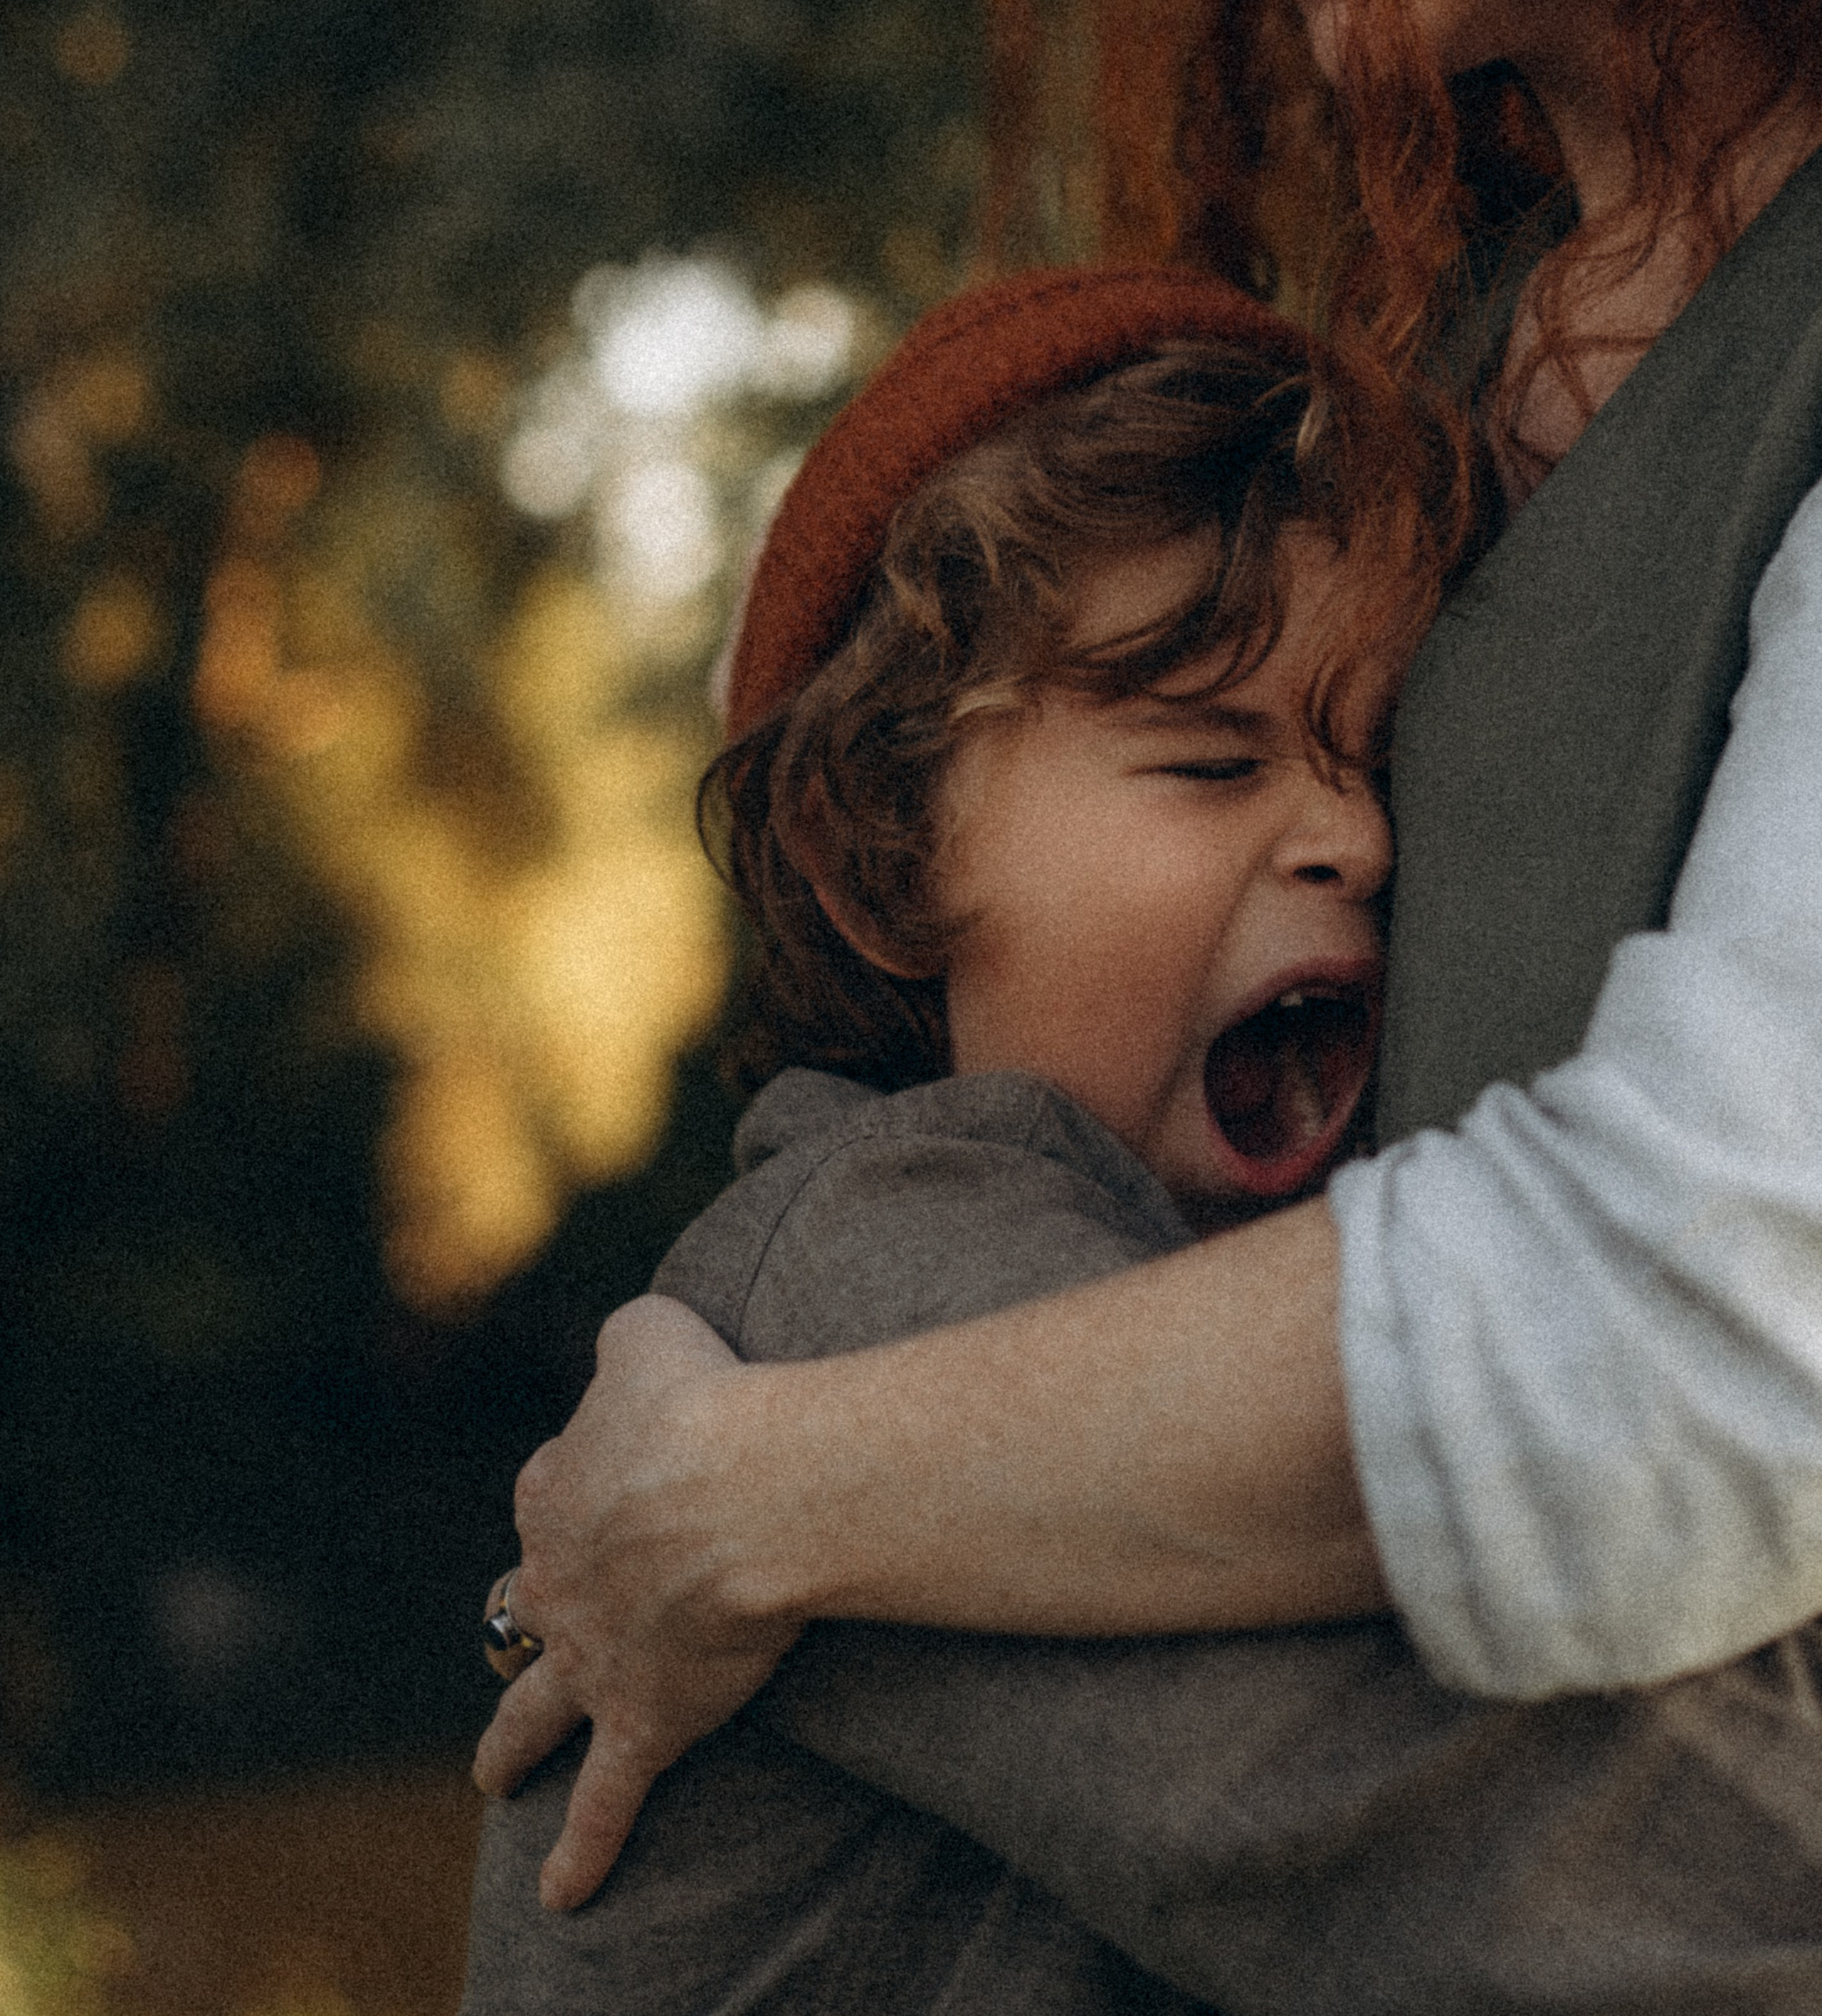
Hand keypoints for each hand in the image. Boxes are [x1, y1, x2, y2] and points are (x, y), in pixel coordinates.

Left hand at [471, 1295, 802, 1909]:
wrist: (741, 1490)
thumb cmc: (707, 1398)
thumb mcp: (647, 1333)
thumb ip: (626, 1340)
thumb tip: (627, 1347)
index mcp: (558, 1488)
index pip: (553, 1490)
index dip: (584, 1486)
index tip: (627, 1478)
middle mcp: (558, 1578)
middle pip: (525, 1603)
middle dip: (525, 1618)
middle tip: (529, 1630)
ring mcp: (591, 1658)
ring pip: (533, 1708)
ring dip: (507, 1744)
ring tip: (490, 1778)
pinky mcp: (641, 1721)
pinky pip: (603, 1800)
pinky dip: (583, 1849)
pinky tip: (562, 1895)